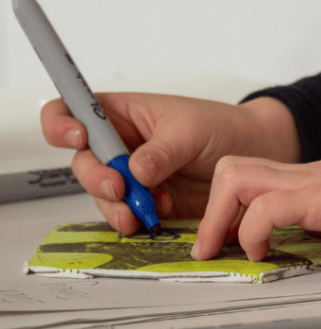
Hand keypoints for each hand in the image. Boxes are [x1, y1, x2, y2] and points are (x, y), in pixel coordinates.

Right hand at [41, 92, 300, 234]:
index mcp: (124, 112)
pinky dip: (134, 219)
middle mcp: (119, 144)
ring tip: (144, 208)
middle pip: (82, 161)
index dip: (62, 123)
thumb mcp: (191, 130)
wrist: (250, 154)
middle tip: (120, 187)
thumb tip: (134, 170)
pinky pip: (122, 215)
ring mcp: (128, 175)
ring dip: (115, 206)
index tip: (77, 136)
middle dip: (96, 177)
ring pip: (100, 194)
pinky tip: (158, 213)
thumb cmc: (219, 127)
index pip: (75, 110)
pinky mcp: (142, 201)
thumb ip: (162, 150)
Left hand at [191, 143, 320, 261]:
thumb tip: (304, 246)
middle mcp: (302, 175)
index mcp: (308, 180)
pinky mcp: (320, 195)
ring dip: (220, 218)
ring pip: (236, 177)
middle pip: (232, 167)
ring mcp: (310, 181)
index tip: (216, 241)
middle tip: (208, 246)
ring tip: (223, 249)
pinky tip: (263, 252)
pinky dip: (253, 233)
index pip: (250, 178)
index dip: (224, 209)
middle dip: (210, 211)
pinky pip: (266, 207)